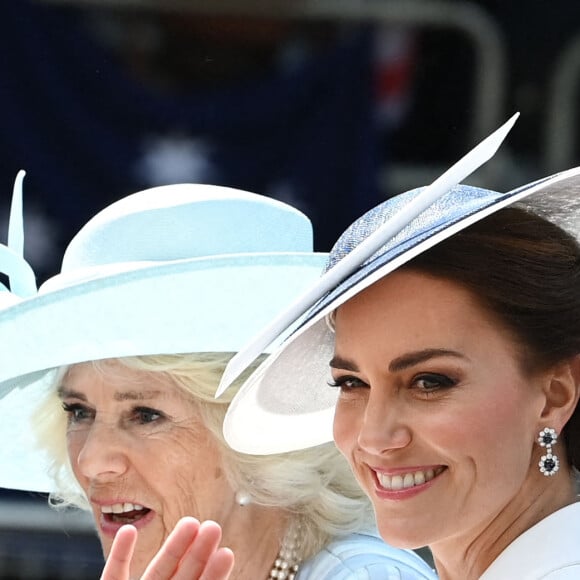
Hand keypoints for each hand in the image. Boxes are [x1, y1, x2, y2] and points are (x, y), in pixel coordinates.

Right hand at [100, 517, 234, 579]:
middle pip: (181, 576)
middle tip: (213, 527)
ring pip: (156, 570)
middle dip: (197, 553)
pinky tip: (128, 530)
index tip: (226, 552)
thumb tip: (224, 560)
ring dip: (173, 546)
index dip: (212, 574)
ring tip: (190, 522)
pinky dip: (120, 553)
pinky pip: (113, 573)